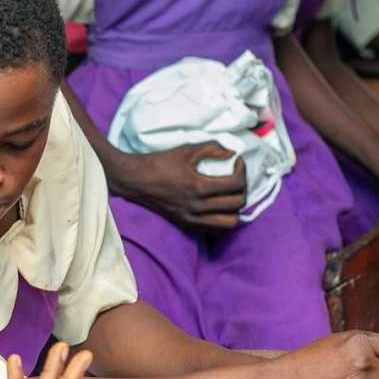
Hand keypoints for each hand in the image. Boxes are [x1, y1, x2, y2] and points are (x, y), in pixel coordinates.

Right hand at [111, 142, 247, 231]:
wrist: (136, 181)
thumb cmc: (160, 163)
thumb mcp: (187, 150)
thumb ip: (213, 148)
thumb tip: (232, 154)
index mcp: (198, 186)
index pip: (236, 184)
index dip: (242, 171)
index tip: (237, 163)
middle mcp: (197, 206)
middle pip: (237, 204)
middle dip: (242, 188)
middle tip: (237, 178)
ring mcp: (192, 218)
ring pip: (230, 223)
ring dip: (235, 209)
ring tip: (230, 196)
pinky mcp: (187, 224)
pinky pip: (216, 230)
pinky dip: (223, 219)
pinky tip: (219, 207)